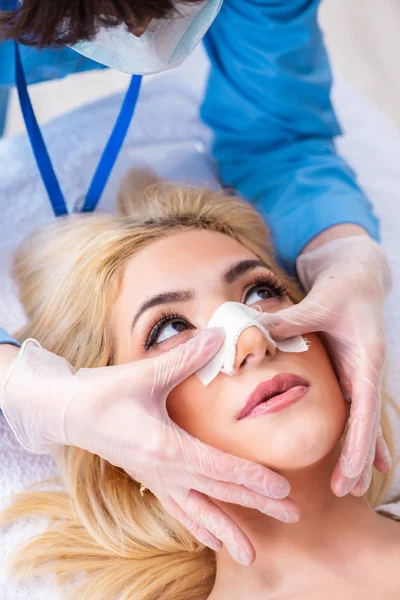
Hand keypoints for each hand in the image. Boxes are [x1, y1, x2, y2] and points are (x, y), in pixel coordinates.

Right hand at [1, 329, 298, 564]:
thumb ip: (186, 358)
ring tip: (251, 555)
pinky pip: (180, 510)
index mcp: (167, 447)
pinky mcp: (150, 479)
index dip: (254, 478)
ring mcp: (157, 479)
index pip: (220, 467)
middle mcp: (165, 471)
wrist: (68, 413)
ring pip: (199, 513)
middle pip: (219, 493)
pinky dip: (199, 525)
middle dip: (257, 505)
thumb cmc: (104, 394)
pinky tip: (212, 539)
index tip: (283, 490)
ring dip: (227, 531)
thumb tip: (219, 335)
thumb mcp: (145, 374)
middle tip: (293, 516)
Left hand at [263, 237, 392, 496]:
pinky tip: (361, 459)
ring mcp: (362, 373)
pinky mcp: (352, 372)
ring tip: (350, 487)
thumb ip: (289, 320)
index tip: (352, 469)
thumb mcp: (319, 301)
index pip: (365, 405)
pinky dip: (358, 434)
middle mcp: (369, 369)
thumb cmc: (342, 285)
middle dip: (358, 458)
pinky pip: (355, 409)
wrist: (359, 273)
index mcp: (367, 356)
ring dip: (357, 453)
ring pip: (363, 420)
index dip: (360, 439)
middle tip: (347, 491)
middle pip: (367, 422)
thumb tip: (253, 331)